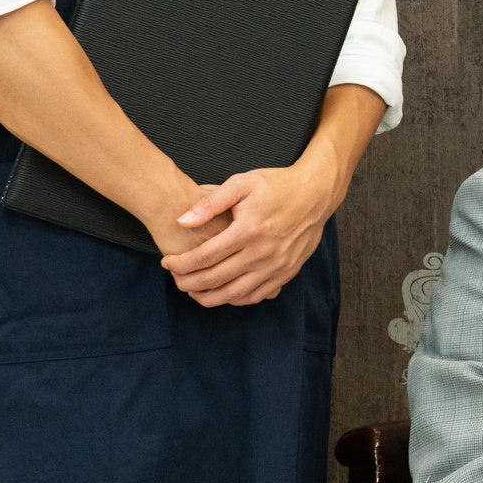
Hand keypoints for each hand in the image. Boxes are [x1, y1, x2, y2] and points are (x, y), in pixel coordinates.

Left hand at [160, 152, 343, 306]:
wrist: (315, 194)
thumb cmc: (276, 186)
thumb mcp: (241, 184)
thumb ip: (210, 203)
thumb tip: (182, 221)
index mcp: (248, 230)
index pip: (205, 256)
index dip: (181, 263)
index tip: (167, 262)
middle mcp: (262, 253)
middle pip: (216, 279)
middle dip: (188, 282)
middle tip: (175, 279)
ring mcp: (276, 266)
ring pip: (235, 294)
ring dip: (209, 297)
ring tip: (193, 291)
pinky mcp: (286, 273)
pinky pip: (256, 296)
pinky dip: (235, 299)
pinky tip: (222, 293)